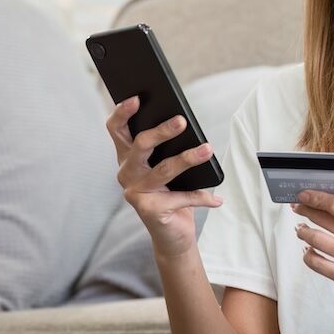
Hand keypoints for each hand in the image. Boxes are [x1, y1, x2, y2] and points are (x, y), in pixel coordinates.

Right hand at [105, 94, 222, 258]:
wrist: (173, 235)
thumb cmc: (172, 194)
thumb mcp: (168, 167)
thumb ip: (167, 148)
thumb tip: (182, 123)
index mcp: (128, 157)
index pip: (117, 129)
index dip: (123, 113)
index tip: (137, 98)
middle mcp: (127, 173)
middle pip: (140, 145)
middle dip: (161, 131)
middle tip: (181, 121)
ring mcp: (135, 193)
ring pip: (163, 169)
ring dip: (188, 159)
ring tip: (207, 150)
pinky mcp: (149, 210)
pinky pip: (180, 198)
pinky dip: (201, 198)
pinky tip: (216, 199)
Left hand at [290, 190, 333, 307]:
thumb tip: (327, 202)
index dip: (317, 198)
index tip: (303, 194)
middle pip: (326, 221)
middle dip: (306, 212)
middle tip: (298, 207)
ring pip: (319, 242)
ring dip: (305, 233)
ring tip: (301, 229)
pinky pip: (320, 265)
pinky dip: (309, 256)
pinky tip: (308, 250)